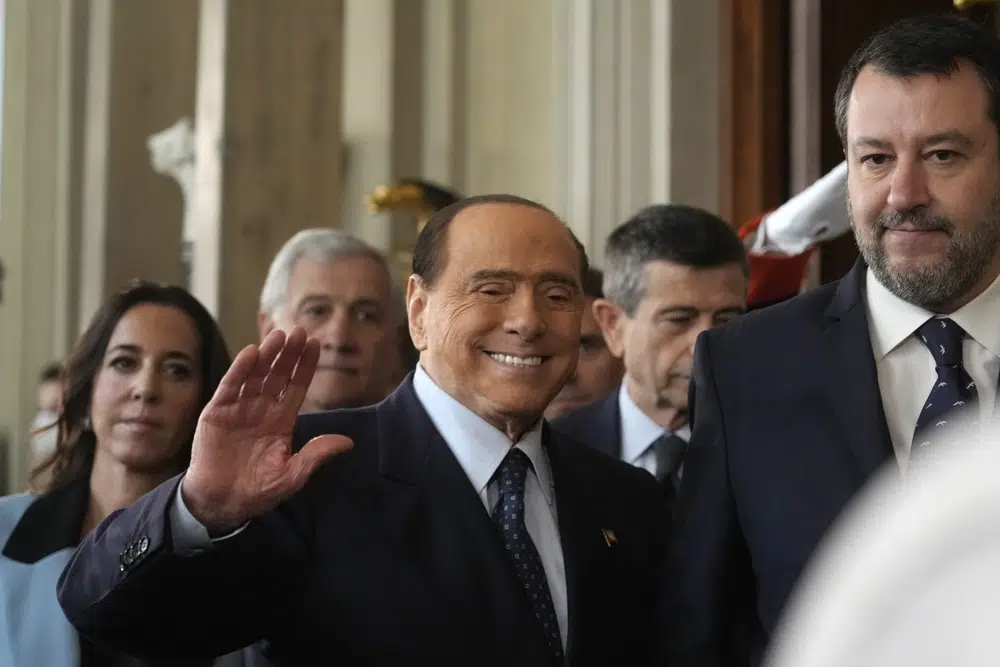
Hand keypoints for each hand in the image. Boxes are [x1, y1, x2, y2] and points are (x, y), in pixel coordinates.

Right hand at [181, 327, 353, 532]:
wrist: (221, 503)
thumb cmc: (257, 491)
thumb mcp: (292, 475)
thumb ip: (315, 455)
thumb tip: (348, 442)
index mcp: (281, 421)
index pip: (297, 387)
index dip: (305, 366)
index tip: (316, 344)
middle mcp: (261, 409)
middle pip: (278, 375)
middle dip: (289, 354)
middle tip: (300, 331)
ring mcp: (239, 409)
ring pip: (255, 375)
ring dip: (267, 355)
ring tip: (279, 336)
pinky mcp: (217, 413)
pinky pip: (230, 387)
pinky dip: (239, 370)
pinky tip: (251, 353)